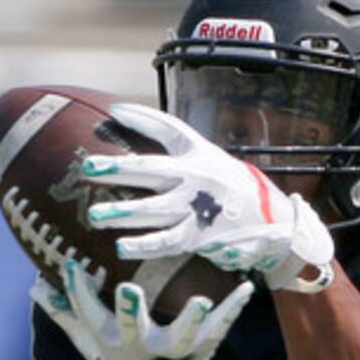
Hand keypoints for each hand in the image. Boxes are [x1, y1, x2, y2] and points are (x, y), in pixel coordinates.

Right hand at [33, 263, 252, 359]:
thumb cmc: (116, 359)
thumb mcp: (88, 341)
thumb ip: (65, 312)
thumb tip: (35, 285)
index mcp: (112, 341)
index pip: (90, 315)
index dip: (80, 292)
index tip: (73, 265)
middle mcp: (141, 349)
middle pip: (134, 331)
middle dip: (130, 313)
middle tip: (129, 291)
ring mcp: (175, 352)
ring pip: (183, 336)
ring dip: (192, 319)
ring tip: (201, 301)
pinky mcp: (203, 349)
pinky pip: (221, 328)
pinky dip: (234, 308)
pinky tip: (247, 286)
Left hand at [78, 101, 335, 293]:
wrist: (270, 221)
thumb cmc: (226, 186)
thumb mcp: (208, 157)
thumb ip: (173, 146)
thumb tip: (128, 118)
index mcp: (199, 154)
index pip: (169, 130)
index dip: (142, 118)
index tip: (113, 112)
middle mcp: (197, 178)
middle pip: (151, 170)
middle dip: (118, 169)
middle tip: (89, 168)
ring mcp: (198, 208)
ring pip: (153, 210)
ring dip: (123, 213)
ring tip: (95, 215)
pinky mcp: (199, 237)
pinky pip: (167, 241)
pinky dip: (144, 245)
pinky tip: (121, 246)